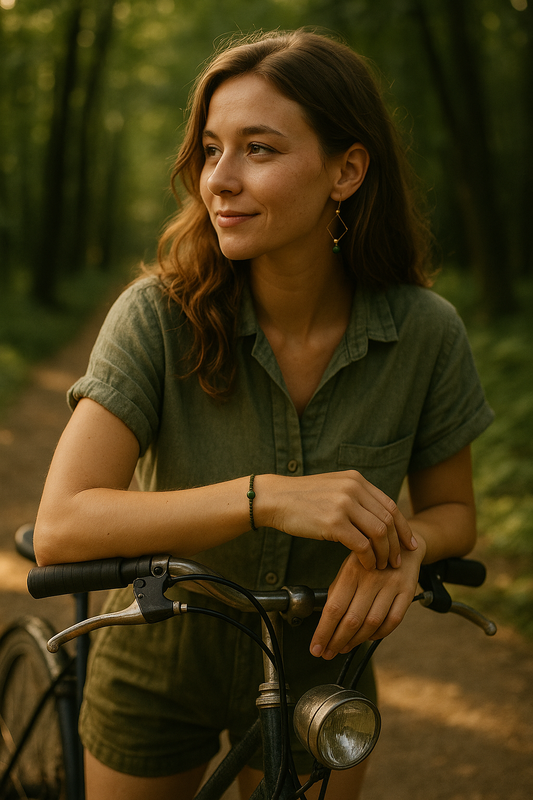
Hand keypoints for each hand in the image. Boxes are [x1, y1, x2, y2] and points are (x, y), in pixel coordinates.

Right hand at [264, 471, 416, 569]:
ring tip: (381, 566)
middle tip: (397, 561)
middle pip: (388, 520)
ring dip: (383, 553)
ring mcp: (344, 505)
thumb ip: (355, 496)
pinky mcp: (333, 523)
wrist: (275, 498)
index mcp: (356, 480)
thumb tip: (376, 516)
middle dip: (396, 544)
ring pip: (378, 534)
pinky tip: (366, 565)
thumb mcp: (333, 488)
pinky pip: (362, 545)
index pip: (390, 505)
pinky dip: (368, 558)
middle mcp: (353, 489)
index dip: (403, 527)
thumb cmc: (301, 497)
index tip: (409, 543)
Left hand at [309, 539, 425, 658]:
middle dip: (337, 641)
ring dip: (356, 641)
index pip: (334, 607)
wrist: (402, 543)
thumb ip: (338, 590)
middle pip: (352, 619)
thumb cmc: (369, 559)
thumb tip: (326, 620)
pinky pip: (393, 621)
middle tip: (327, 653)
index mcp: (352, 570)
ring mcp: (391, 585)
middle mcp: (371, 578)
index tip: (315, 647)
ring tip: (343, 648)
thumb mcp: (348, 566)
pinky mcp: (407, 592)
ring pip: (372, 623)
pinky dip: (379, 634)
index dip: (324, 631)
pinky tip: (368, 638)